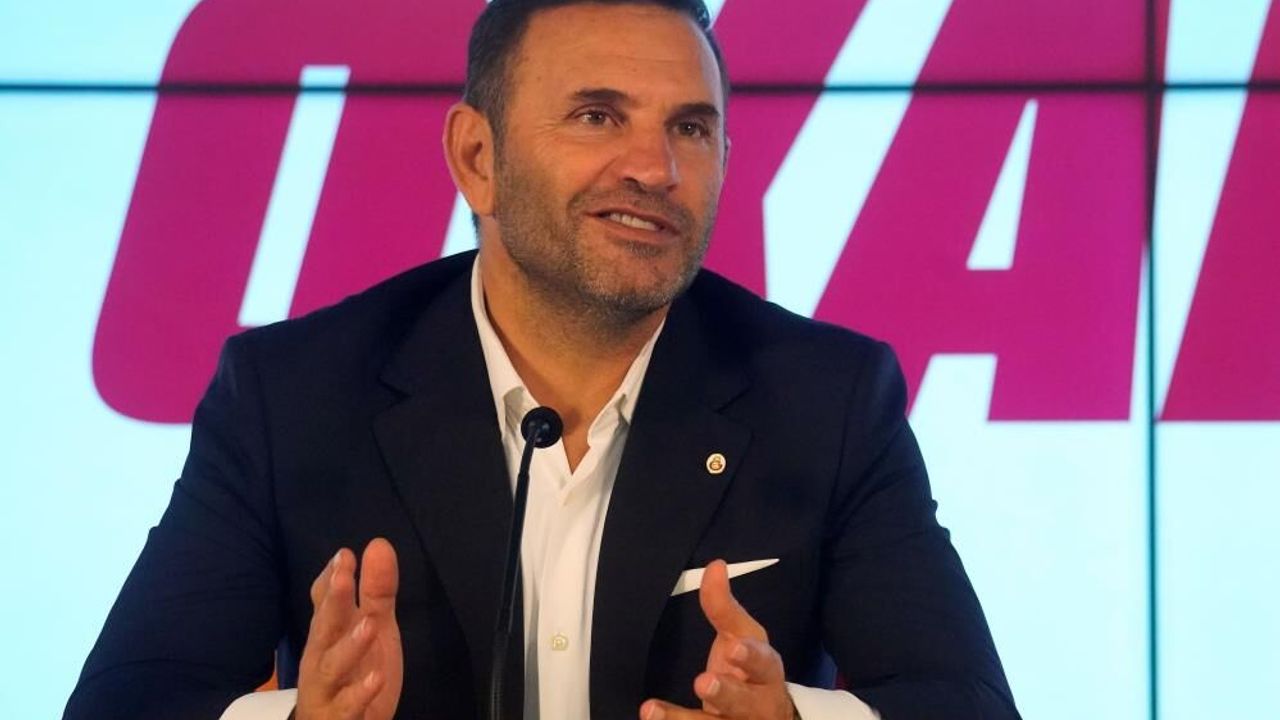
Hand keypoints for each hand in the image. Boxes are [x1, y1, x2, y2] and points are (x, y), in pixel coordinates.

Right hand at [296, 538, 402, 719]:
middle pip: (323, 628)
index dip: (332, 579)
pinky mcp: (338, 716)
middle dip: (333, 601)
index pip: (324, 602)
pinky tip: (376, 677)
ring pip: (330, 666)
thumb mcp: (373, 628)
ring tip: (368, 625)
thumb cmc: (355, 673)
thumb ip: (376, 591)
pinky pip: (347, 706)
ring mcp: (327, 688)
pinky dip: (360, 692)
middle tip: (346, 575)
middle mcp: (321, 657)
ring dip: (348, 646)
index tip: (344, 555)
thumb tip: (377, 544)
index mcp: (329, 633)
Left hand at [639, 559, 794, 719]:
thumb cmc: (751, 672)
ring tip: (652, 710)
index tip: (733, 648)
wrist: (767, 719)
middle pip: (744, 703)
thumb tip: (715, 566)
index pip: (763, 664)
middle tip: (703, 681)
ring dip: (684, 719)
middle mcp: (757, 706)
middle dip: (726, 693)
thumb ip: (725, 607)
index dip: (751, 657)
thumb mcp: (743, 637)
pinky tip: (650, 718)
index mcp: (766, 673)